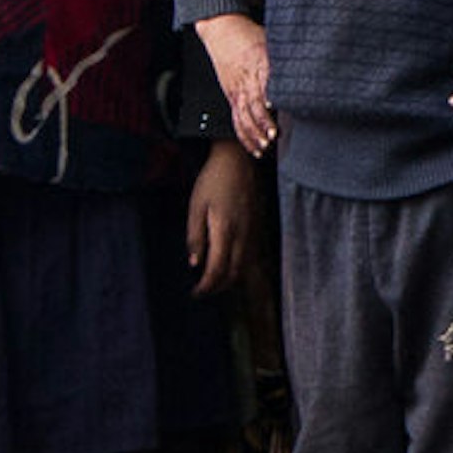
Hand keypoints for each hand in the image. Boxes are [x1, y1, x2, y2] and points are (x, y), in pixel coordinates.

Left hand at [186, 140, 257, 293]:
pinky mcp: (258, 224)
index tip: (194, 293)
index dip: (206, 286)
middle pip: (234, 273)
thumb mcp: (195, 207)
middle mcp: (243, 234)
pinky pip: (251, 254)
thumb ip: (195, 237)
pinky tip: (228, 262)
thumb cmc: (213, 181)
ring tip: (214, 280)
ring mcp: (254, 230)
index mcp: (225, 230)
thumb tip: (195, 264)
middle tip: (202, 291)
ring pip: (245, 265)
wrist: (239, 160)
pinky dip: (239, 265)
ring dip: (230, 278)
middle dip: (218, 287)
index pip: (217, 270)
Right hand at [198, 14, 274, 155]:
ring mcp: (236, 91)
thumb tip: (311, 65)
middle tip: (274, 134)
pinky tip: (255, 147)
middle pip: (253, 104)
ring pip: (242, 116)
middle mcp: (245, 80)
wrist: (222, 31)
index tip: (276, 107)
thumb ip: (286, 57)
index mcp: (258, 63)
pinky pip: (236, 120)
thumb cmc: (250, 35)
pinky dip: (244, 136)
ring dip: (254, 132)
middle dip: (263, 121)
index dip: (269, 96)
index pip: (264, 82)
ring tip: (265, 145)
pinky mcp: (231, 97)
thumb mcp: (271, 41)